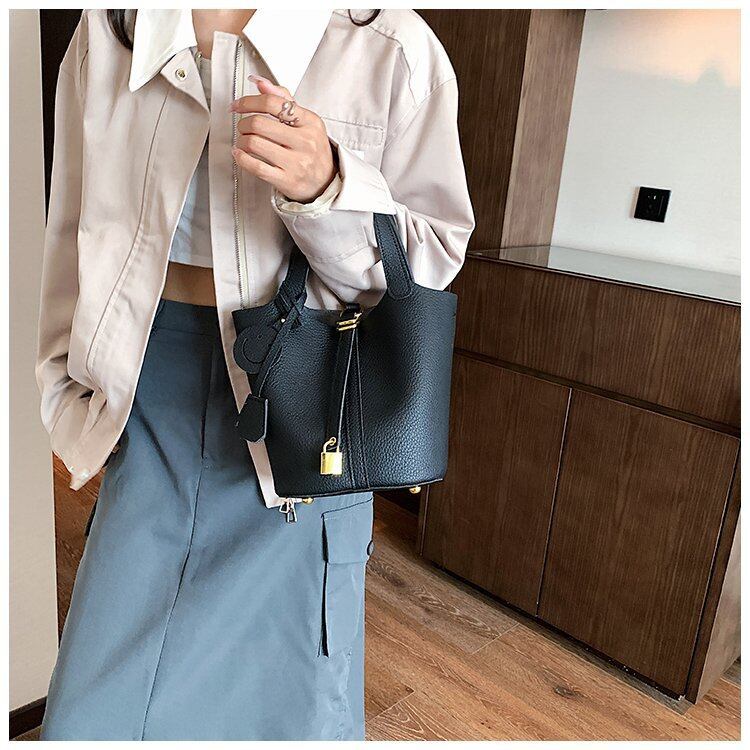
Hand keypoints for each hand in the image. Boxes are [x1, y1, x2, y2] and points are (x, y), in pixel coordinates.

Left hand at [230, 77, 336, 202]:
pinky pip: (256, 167)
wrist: (326, 181)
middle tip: (242, 126)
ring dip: (241, 141)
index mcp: (310, 121)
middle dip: (243, 123)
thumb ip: (283, 99)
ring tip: (243, 141)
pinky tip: (240, 155)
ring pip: (254, 144)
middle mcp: (305, 141)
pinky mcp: (287, 180)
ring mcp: (296, 163)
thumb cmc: (312, 150)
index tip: (238, 106)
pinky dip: (241, 158)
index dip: (249, 102)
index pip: (272, 103)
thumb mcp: (305, 121)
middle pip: (259, 123)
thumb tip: (260, 83)